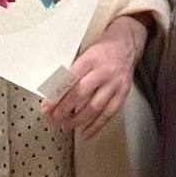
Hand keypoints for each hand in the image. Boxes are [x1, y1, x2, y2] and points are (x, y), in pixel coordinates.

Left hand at [41, 15, 146, 139]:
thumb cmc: (104, 48)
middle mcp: (105, 71)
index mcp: (92, 58)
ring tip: (65, 125)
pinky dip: (96, 126)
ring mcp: (115, 83)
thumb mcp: (86, 52)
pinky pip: (109, 113)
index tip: (46, 106)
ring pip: (94, 107)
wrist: (128, 43)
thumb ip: (73, 71)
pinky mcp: (123, 93)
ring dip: (77, 120)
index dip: (57, 95)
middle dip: (64, 109)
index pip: (70, 79)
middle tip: (53, 118)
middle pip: (81, 94)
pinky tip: (85, 133)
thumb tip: (54, 92)